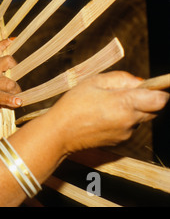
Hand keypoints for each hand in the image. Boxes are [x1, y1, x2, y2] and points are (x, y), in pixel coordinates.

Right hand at [48, 71, 169, 154]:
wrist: (59, 133)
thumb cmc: (72, 105)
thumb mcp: (92, 82)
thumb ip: (120, 78)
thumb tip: (138, 82)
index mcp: (124, 104)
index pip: (160, 99)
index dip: (159, 90)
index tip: (152, 85)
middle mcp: (129, 121)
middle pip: (154, 109)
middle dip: (146, 99)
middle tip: (123, 93)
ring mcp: (125, 133)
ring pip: (140, 118)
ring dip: (132, 110)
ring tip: (106, 105)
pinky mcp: (119, 141)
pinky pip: (129, 127)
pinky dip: (122, 120)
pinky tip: (102, 116)